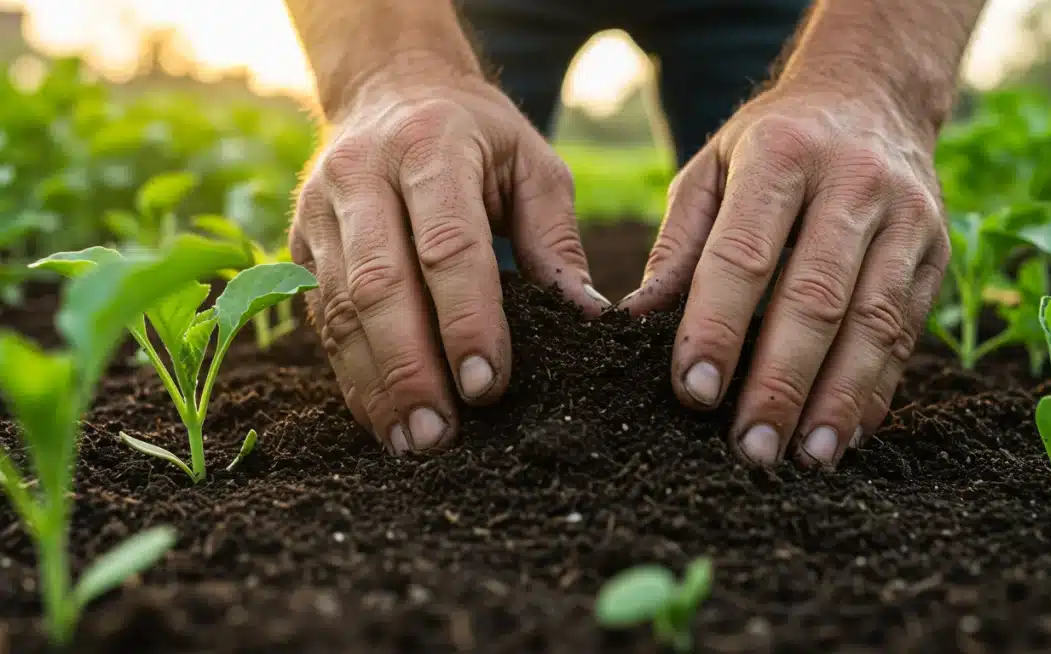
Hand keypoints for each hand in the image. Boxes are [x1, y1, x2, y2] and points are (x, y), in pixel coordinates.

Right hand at [290, 62, 607, 454]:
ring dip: (375, 385)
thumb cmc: (479, 135)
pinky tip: (382, 419)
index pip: (446, 245)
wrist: (391, 87)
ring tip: (413, 443)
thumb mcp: (533, 164)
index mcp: (430, 147)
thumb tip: (588, 321)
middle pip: (379, 285)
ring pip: (339, 310)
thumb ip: (555, 240)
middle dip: (410, 368)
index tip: (488, 385)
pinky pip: (321, 320)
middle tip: (442, 435)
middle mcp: (362, 176)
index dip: (465, 319)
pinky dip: (351, 375)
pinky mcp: (300, 245)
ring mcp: (320, 211)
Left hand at [622, 88, 949, 467]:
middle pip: (816, 298)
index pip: (744, 254)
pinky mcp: (938, 250)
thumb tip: (637, 320)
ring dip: (838, 399)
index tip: (694, 391)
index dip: (718, 327)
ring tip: (805, 459)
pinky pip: (908, 331)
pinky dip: (877, 389)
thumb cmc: (772, 142)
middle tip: (750, 448)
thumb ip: (679, 244)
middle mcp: (853, 183)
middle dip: (781, 382)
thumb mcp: (712, 169)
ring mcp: (907, 218)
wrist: (873, 94)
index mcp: (781, 156)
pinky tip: (846, 434)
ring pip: (874, 322)